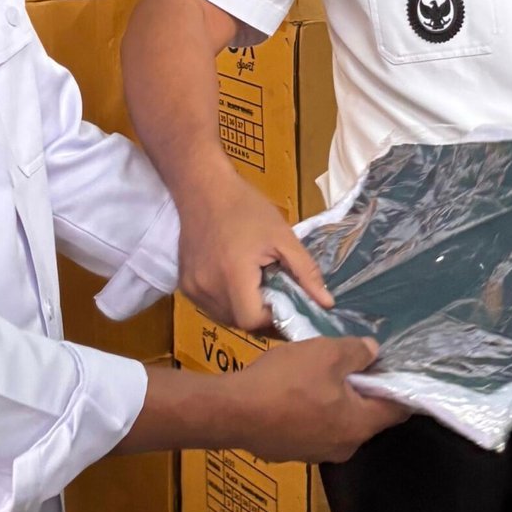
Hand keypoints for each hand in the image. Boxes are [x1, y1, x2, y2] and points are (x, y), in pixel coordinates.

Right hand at [178, 171, 332, 332]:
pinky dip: (227, 302)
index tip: (286, 302)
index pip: (253, 321)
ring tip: (256, 285)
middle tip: (276, 294)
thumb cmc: (246, 207)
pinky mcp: (184, 285)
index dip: (273, 318)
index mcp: (232, 276)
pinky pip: (211, 306)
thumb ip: (306, 273)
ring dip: (244, 310)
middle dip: (261, 315)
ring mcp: (192, 288)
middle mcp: (207, 288)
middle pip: (239, 322)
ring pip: (224, 317)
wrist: (203, 188)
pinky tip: (236, 281)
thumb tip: (326, 304)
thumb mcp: (283, 237)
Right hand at [229, 336, 408, 462]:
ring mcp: (315, 453)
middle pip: (367, 416)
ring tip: (320, 374)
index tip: (393, 366)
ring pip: (337, 423)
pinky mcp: (290, 452)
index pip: (398, 409)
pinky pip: (312, 428)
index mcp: (359, 425)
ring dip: (335, 401)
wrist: (231, 412)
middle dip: (364, 391)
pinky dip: (311, 411)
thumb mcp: (326, 353)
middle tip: (353, 363)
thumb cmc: (286, 381)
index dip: (400, 385)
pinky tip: (294, 391)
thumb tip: (373, 351)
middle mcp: (344, 447)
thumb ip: (357, 351)